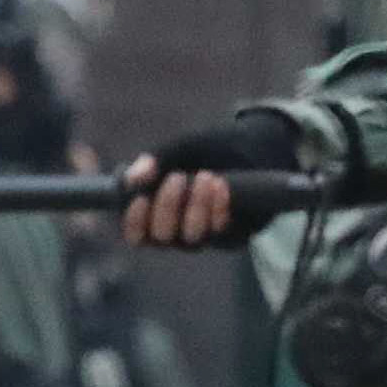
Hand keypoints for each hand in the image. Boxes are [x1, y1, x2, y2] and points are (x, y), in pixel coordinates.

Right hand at [121, 111, 301, 250]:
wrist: (252, 148)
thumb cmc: (208, 150)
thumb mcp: (181, 148)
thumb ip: (156, 161)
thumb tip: (133, 178)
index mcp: (157, 213)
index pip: (136, 234)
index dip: (134, 222)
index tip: (140, 198)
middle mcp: (178, 231)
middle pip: (161, 238)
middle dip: (166, 208)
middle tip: (177, 177)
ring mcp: (205, 236)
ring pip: (191, 239)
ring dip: (195, 208)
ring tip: (205, 176)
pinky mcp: (232, 235)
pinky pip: (220, 232)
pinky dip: (218, 209)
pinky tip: (220, 185)